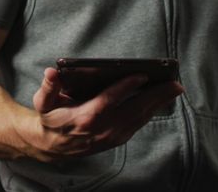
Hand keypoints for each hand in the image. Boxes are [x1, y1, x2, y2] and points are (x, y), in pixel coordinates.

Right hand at [21, 67, 183, 161]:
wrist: (51, 146)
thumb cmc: (49, 117)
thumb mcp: (43, 101)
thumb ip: (48, 86)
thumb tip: (52, 72)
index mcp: (85, 116)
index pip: (109, 100)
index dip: (126, 87)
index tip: (142, 75)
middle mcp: (101, 129)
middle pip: (133, 110)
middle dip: (156, 96)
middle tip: (174, 83)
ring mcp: (111, 136)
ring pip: (139, 119)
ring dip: (158, 104)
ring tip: (174, 89)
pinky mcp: (116, 139)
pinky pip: (137, 124)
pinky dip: (151, 112)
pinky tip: (160, 101)